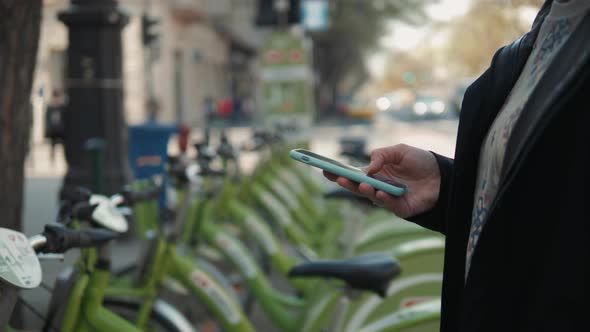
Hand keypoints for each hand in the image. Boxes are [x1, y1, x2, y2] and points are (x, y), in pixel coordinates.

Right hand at [324, 144, 440, 217]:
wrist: (442, 175)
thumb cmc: (420, 161)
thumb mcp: (399, 151)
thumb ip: (382, 155)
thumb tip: (368, 167)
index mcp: (375, 173)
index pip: (353, 174)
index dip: (339, 172)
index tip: (325, 168)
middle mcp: (378, 186)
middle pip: (357, 187)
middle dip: (346, 183)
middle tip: (338, 178)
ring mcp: (387, 198)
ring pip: (370, 197)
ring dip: (364, 191)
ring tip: (363, 184)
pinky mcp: (399, 208)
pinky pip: (388, 205)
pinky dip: (383, 199)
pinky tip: (380, 193)